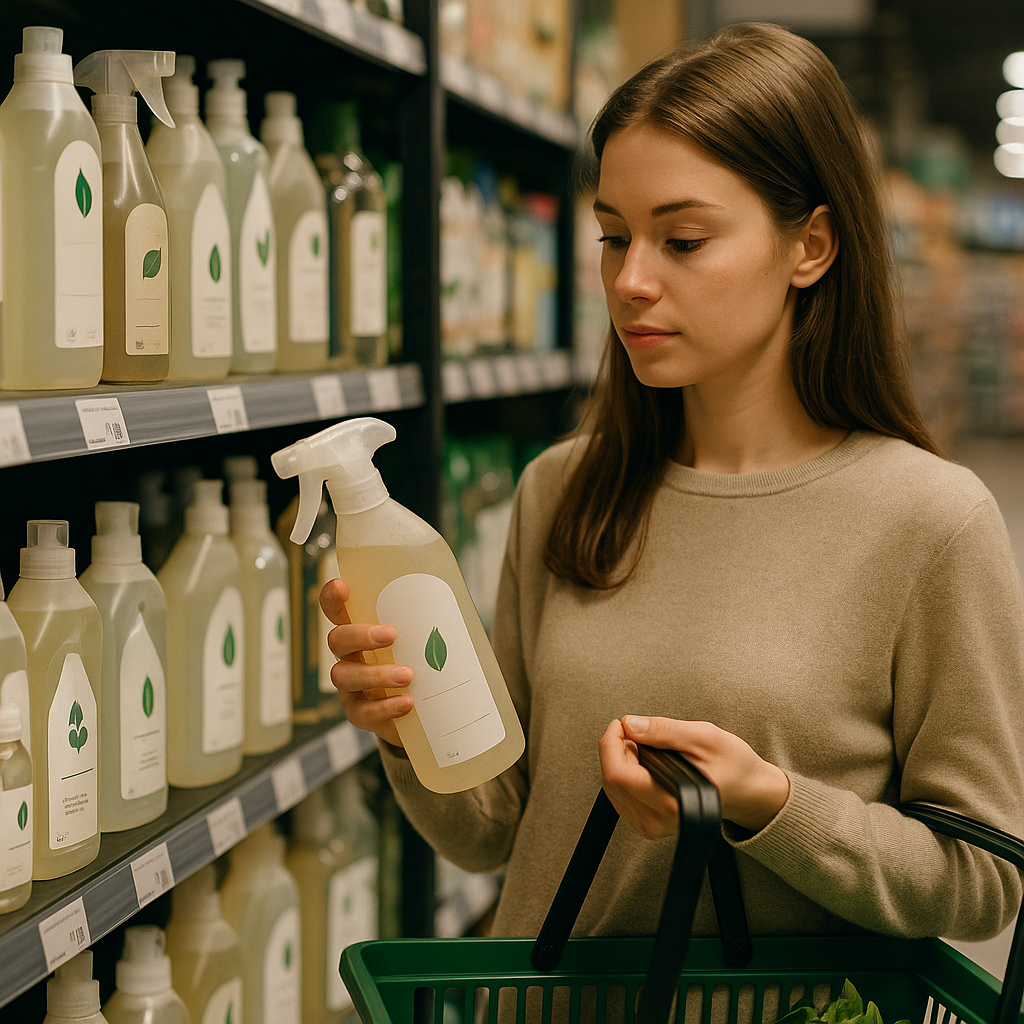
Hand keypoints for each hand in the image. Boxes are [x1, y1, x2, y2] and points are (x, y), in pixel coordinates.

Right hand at [320, 577, 412, 747]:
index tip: (344, 587)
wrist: (422, 711)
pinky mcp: (359, 713)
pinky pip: (362, 712)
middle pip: (337, 639)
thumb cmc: (421, 665)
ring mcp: (350, 687)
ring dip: (376, 674)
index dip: (332, 597)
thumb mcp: (422, 641)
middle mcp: (349, 656)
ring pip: (344, 676)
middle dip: (361, 635)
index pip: (336, 610)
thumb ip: (428, 623)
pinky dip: (385, 706)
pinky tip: (407, 702)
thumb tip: (458, 599)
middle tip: (392, 634)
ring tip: (408, 675)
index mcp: (361, 632)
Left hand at [598, 716, 789, 838]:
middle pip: (611, 782)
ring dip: (619, 761)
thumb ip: (664, 731)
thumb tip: (630, 724)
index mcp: (673, 801)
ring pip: (612, 789)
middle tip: (633, 730)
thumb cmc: (733, 763)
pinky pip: (620, 797)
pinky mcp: (649, 824)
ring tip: (643, 746)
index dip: (611, 744)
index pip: (618, 775)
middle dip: (614, 749)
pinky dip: (624, 773)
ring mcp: (652, 826)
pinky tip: (642, 763)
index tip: (620, 724)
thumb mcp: (703, 736)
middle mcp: (660, 820)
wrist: (749, 790)